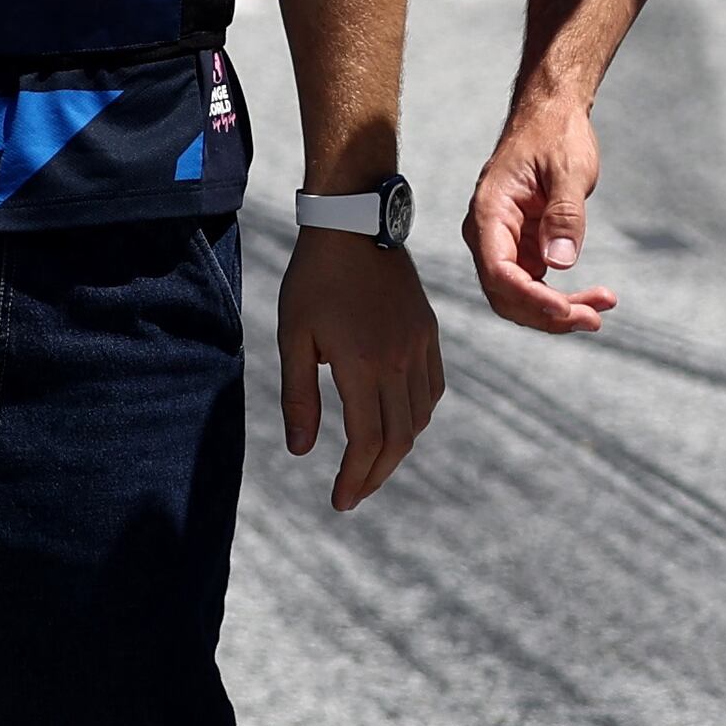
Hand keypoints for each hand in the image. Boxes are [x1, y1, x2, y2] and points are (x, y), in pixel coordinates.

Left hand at [277, 233, 442, 510]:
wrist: (355, 224)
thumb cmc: (314, 280)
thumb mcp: (293, 338)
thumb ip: (299, 397)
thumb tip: (301, 451)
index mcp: (363, 366)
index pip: (366, 441)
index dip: (355, 478)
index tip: (340, 501)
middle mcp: (399, 362)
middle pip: (398, 439)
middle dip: (375, 474)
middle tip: (354, 494)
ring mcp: (419, 347)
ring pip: (419, 418)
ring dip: (397, 449)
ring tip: (371, 464)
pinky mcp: (427, 333)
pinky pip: (432, 389)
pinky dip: (417, 416)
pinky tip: (397, 423)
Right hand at [464, 90, 615, 334]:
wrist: (551, 115)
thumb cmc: (554, 134)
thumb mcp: (568, 170)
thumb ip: (565, 215)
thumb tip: (560, 263)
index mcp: (489, 212)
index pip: (498, 270)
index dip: (529, 297)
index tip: (564, 309)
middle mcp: (488, 233)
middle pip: (506, 294)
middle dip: (547, 314)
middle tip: (593, 318)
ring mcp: (505, 244)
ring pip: (521, 297)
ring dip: (557, 312)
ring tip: (600, 311)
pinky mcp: (523, 248)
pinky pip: (536, 285)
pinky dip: (563, 298)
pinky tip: (594, 300)